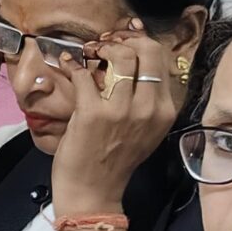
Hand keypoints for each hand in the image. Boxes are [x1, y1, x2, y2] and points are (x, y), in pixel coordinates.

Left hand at [46, 19, 184, 210]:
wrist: (93, 192)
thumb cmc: (115, 160)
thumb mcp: (144, 129)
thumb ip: (145, 98)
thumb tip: (134, 55)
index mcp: (165, 110)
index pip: (162, 59)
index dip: (141, 41)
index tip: (125, 38)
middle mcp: (149, 108)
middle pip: (147, 50)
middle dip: (125, 38)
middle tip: (106, 43)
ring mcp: (122, 110)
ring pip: (120, 57)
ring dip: (101, 47)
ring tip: (89, 51)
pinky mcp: (93, 113)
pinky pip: (84, 74)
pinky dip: (72, 63)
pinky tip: (66, 61)